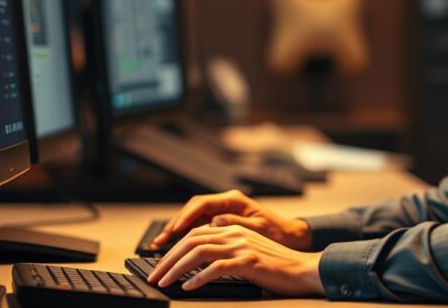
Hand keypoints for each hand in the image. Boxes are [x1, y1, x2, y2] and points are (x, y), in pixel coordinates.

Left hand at [147, 224, 323, 296]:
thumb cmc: (276, 266)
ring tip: (164, 282)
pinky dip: (198, 278)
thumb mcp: (248, 250)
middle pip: (191, 240)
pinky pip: (215, 268)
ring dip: (176, 268)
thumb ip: (227, 247)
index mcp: (234, 228)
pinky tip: (187, 287)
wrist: (303, 270)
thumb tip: (200, 253)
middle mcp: (235, 233)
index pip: (195, 233)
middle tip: (154, 275)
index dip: (174, 249)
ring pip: (198, 252)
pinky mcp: (248, 261)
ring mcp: (242, 246)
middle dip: (167, 259)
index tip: (160, 265)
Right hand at [152, 190, 310, 250]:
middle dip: (174, 225)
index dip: (186, 217)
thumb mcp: (258, 228)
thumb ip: (236, 224)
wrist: (288, 236)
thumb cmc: (276, 232)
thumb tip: (215, 221)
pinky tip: (173, 247)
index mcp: (233, 200)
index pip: (202, 204)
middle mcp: (224, 203)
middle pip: (191, 211)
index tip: (174, 230)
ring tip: (159, 246)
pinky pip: (197, 227)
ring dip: (175, 232)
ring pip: (191, 219)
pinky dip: (184, 236)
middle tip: (159, 241)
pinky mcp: (219, 223)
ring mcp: (221, 212)